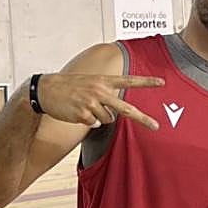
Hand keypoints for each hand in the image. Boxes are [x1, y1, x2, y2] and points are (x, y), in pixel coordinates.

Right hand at [35, 73, 163, 129]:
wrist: (46, 90)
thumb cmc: (70, 86)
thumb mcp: (90, 82)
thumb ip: (105, 93)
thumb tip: (115, 114)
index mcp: (103, 81)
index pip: (129, 80)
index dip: (146, 81)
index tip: (161, 82)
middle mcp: (100, 91)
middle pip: (126, 108)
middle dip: (142, 118)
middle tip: (156, 126)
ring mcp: (92, 103)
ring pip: (108, 119)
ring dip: (100, 117)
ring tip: (85, 107)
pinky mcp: (83, 114)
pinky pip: (94, 124)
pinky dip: (88, 121)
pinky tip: (78, 112)